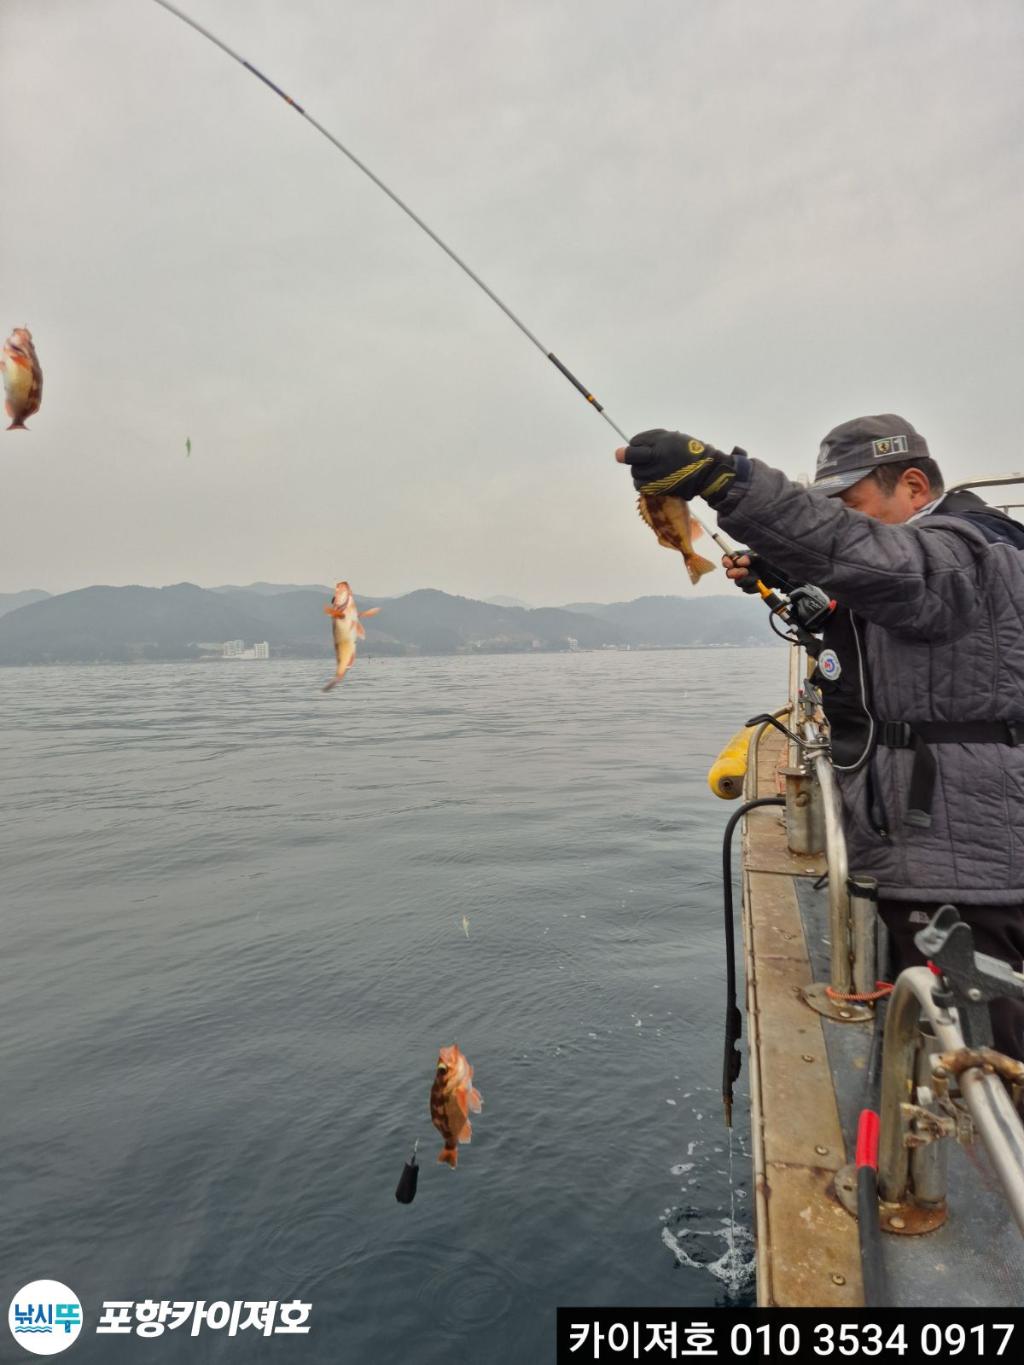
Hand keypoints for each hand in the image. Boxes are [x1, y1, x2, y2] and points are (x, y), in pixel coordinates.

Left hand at [615, 429, 734, 500]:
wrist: (705, 471)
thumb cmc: (688, 450)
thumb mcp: (670, 437)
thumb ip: (647, 441)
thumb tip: (620, 454)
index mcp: (658, 448)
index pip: (633, 444)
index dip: (638, 444)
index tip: (648, 446)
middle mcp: (654, 463)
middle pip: (632, 460)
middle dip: (639, 458)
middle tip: (654, 458)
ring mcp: (654, 478)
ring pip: (635, 473)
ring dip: (641, 470)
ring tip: (656, 468)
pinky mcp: (655, 490)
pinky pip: (640, 485)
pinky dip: (644, 481)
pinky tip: (654, 477)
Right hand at [722, 552, 794, 593]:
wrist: (783, 573)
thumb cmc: (772, 560)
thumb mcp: (762, 555)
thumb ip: (750, 557)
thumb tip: (740, 561)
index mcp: (742, 557)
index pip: (728, 558)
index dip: (726, 561)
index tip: (729, 564)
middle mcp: (741, 568)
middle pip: (730, 572)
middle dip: (734, 573)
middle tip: (743, 572)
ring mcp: (745, 578)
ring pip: (738, 582)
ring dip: (746, 580)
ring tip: (756, 578)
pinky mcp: (751, 587)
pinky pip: (747, 589)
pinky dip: (753, 587)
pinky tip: (759, 584)